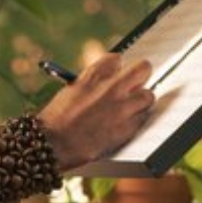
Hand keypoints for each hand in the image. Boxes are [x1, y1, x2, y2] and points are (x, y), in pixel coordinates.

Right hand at [38, 53, 156, 169]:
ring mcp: (121, 108)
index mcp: (93, 75)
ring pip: (148, 95)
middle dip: (141, 74)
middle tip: (137, 83)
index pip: (117, 59)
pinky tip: (125, 123)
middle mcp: (111, 87)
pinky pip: (142, 118)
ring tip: (130, 108)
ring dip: (141, 101)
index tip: (117, 73)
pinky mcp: (127, 128)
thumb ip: (93, 83)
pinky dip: (136, 120)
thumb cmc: (57, 119)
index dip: (117, 67)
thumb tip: (109, 83)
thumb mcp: (72, 90)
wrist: (54, 143)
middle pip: (142, 69)